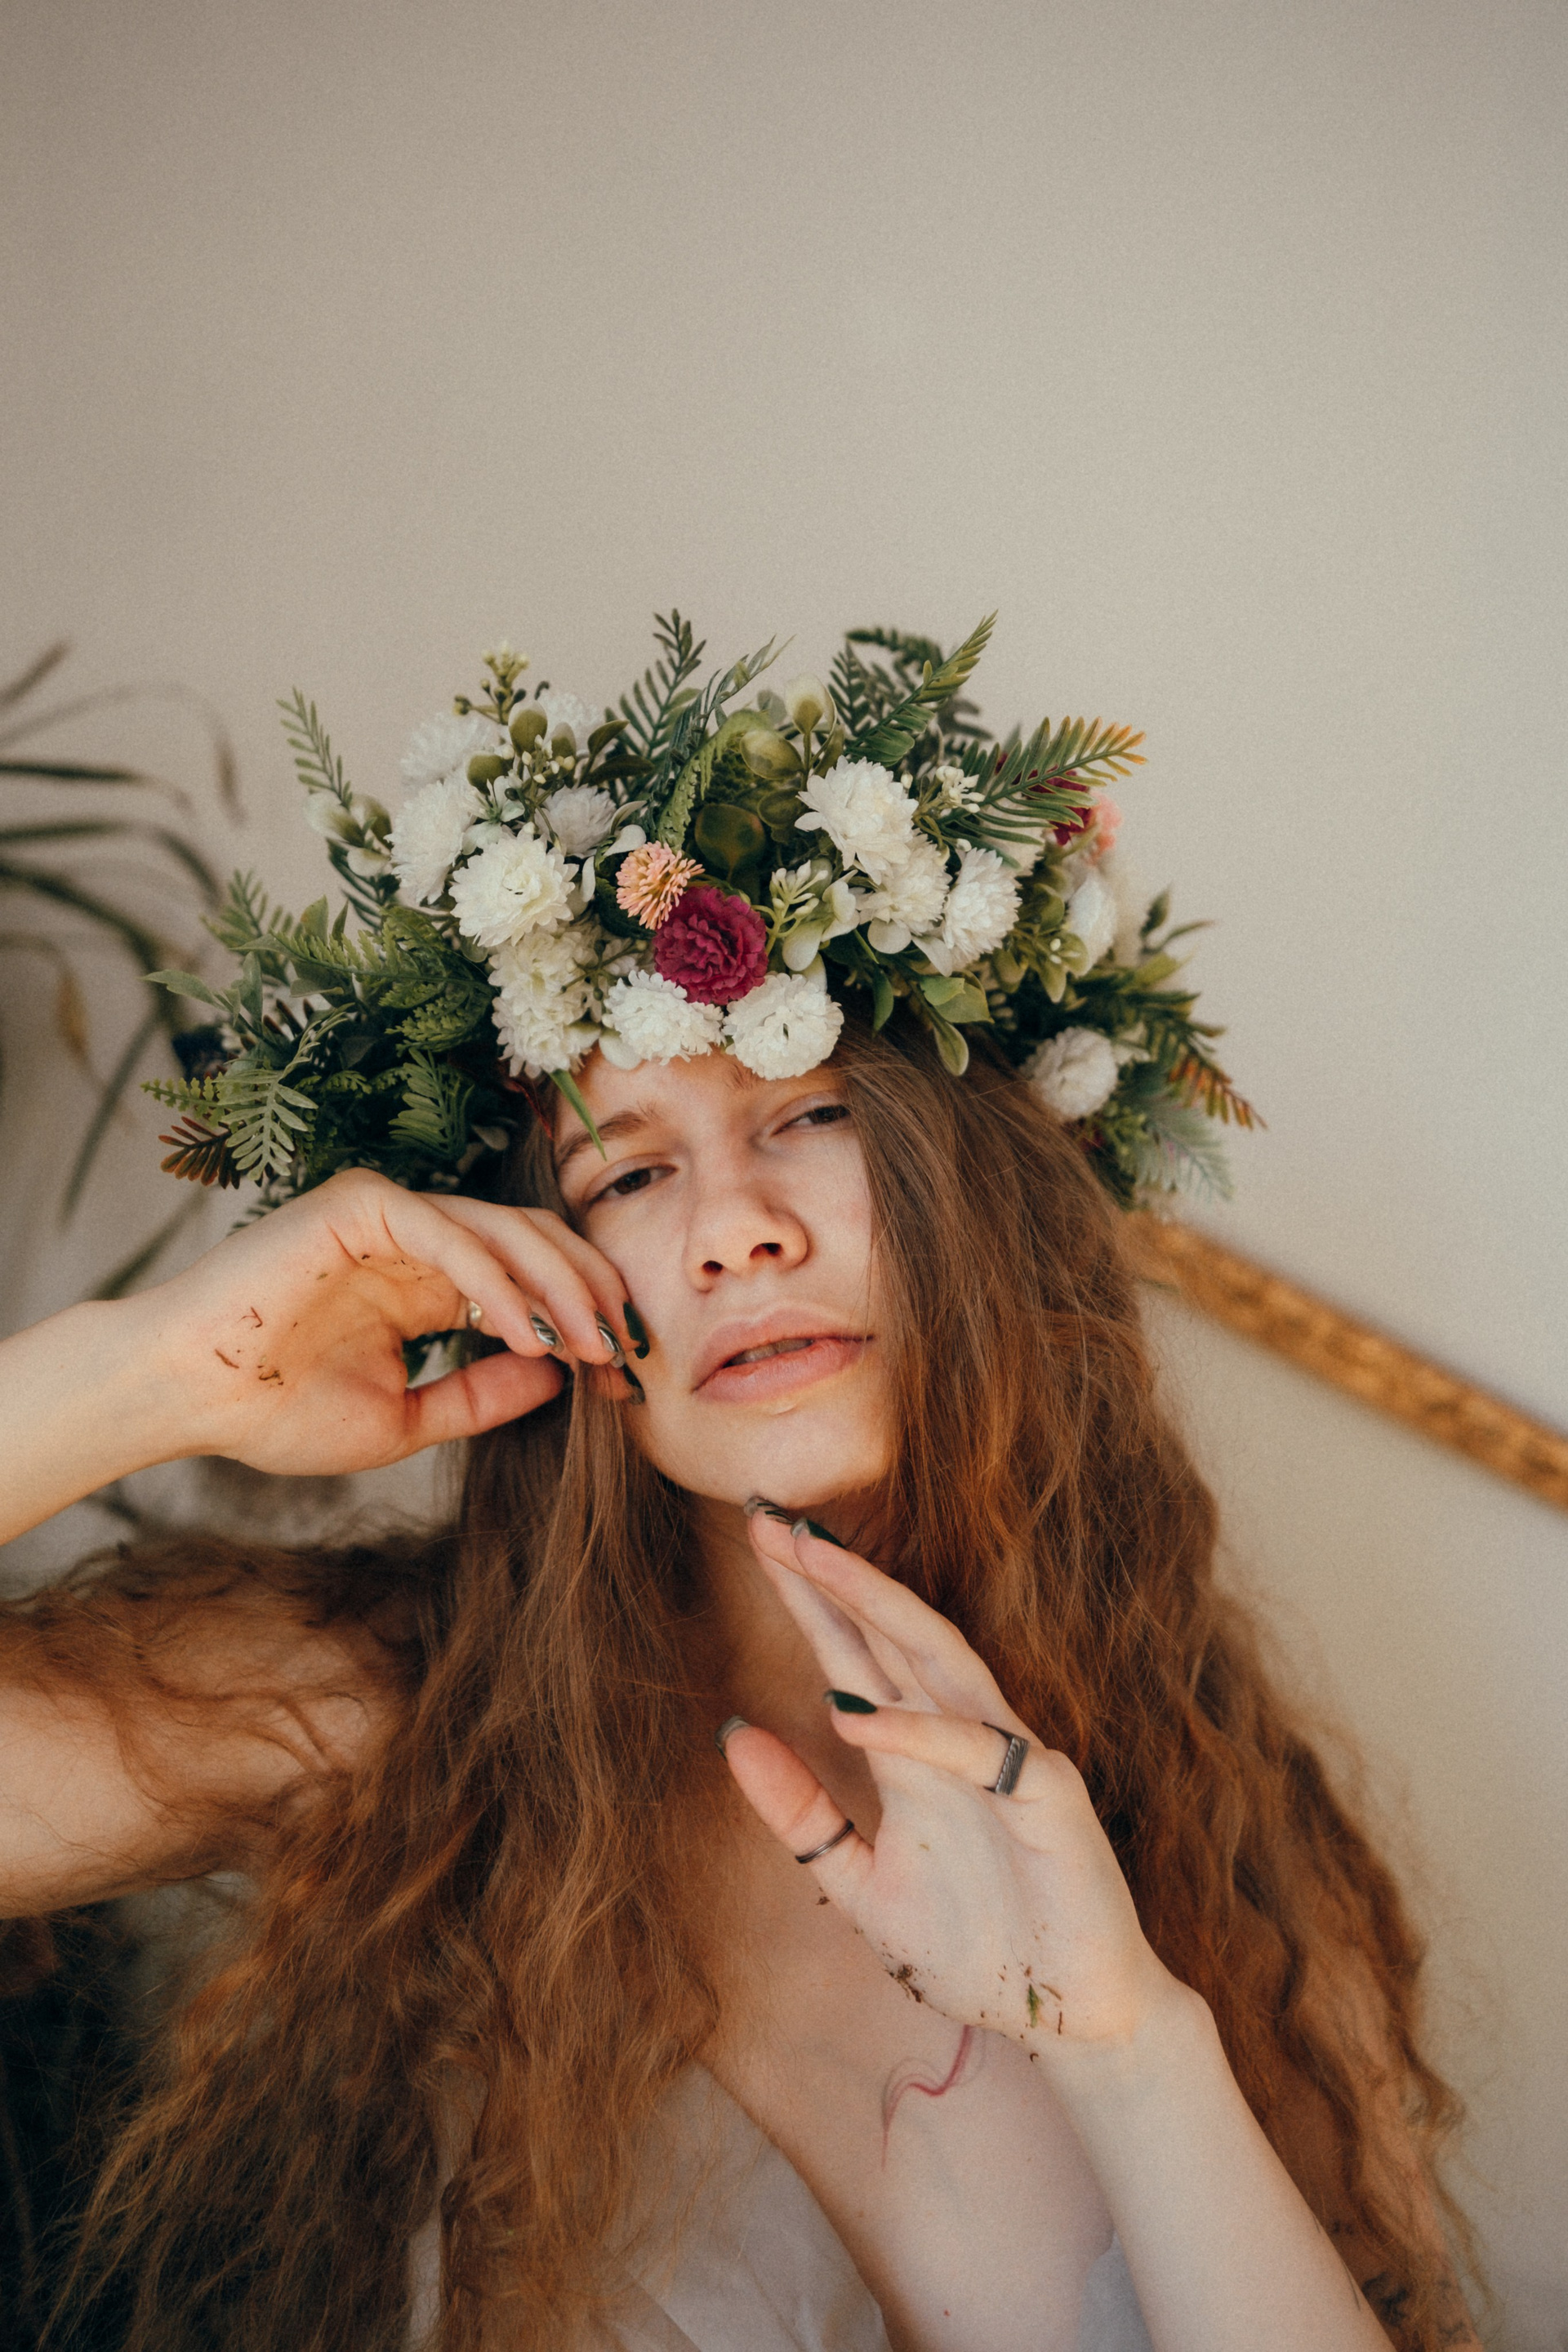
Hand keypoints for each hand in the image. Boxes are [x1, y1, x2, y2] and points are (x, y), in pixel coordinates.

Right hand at [132, 1167, 639, 1477]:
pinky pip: (450, 1232)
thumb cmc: (277, 1410)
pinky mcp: (360, 1203)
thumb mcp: (407, 1417)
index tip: (621, 1378)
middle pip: (537, 1241)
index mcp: (430, 1280)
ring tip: (593, 1346)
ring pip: (506, 1228)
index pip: (533, 1277)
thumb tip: (561, 1374)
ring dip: (560, 1287)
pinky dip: (498, 1279)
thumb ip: (481, 1395)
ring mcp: (390, 1211)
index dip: (584, 1318)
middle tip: (628, 1354)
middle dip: (592, 1294)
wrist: (186, 1397)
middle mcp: (418, 1236)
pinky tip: (529, 1330)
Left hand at [723, 1511, 1184, 2060]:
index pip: (852, 1652)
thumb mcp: (859, 1884)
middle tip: (770, 1516)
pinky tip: (847, 1708)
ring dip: (874, 1604)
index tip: (756, 1536)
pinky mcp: (1046, 1795)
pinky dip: (910, 1728)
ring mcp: (1005, 1758)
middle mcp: (957, 1736)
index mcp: (914, 1751)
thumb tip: (733, 1732)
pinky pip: (970, 1748)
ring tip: (812, 1559)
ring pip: (936, 1658)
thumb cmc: (975, 1948)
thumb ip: (801, 1816)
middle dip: (830, 1574)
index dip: (807, 1597)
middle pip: (889, 1632)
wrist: (1067, 2018)